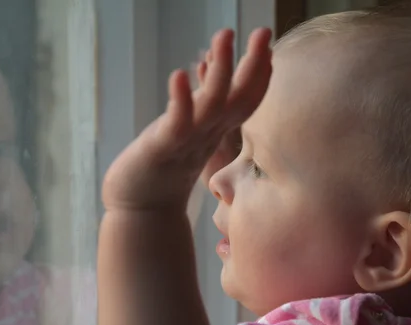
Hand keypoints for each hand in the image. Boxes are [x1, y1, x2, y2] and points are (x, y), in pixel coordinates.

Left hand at [101, 28, 271, 211]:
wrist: (141, 209)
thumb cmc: (163, 171)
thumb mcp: (188, 137)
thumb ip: (200, 115)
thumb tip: (208, 91)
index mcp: (215, 132)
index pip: (246, 102)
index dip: (260, 76)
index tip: (269, 47)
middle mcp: (208, 135)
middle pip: (240, 99)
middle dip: (254, 65)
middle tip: (265, 30)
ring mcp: (188, 142)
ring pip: (213, 104)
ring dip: (221, 70)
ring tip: (225, 35)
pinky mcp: (163, 148)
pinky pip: (177, 122)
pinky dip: (181, 99)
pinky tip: (180, 74)